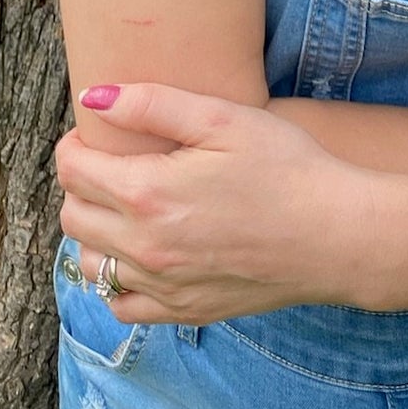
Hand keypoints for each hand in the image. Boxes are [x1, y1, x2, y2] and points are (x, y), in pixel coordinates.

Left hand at [56, 82, 378, 325]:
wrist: (335, 234)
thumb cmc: (286, 166)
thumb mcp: (222, 118)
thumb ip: (152, 104)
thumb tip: (94, 97)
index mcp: (148, 194)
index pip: (72, 170)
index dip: (77, 143)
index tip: (97, 132)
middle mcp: (144, 248)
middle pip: (74, 215)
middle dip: (82, 183)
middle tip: (114, 162)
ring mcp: (163, 286)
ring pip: (90, 263)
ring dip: (96, 231)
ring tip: (128, 205)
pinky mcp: (185, 311)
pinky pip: (121, 305)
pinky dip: (118, 280)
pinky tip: (144, 252)